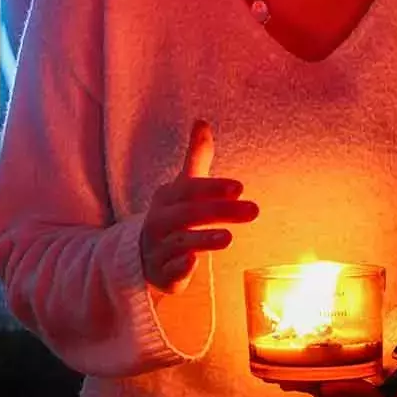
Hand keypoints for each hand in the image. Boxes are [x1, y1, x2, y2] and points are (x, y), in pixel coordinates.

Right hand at [140, 121, 257, 294]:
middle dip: (220, 211)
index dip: (213, 187)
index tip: (240, 187)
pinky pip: (168, 272)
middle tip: (254, 210)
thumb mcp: (183, 186)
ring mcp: (159, 249)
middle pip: (188, 214)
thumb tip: (202, 121)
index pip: (190, 189)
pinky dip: (179, 268)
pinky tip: (192, 264)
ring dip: (203, 239)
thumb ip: (196, 157)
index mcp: (166, 197)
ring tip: (228, 238)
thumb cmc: (173, 215)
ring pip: (180, 243)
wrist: (142, 256)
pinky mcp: (162, 275)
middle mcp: (159, 221)